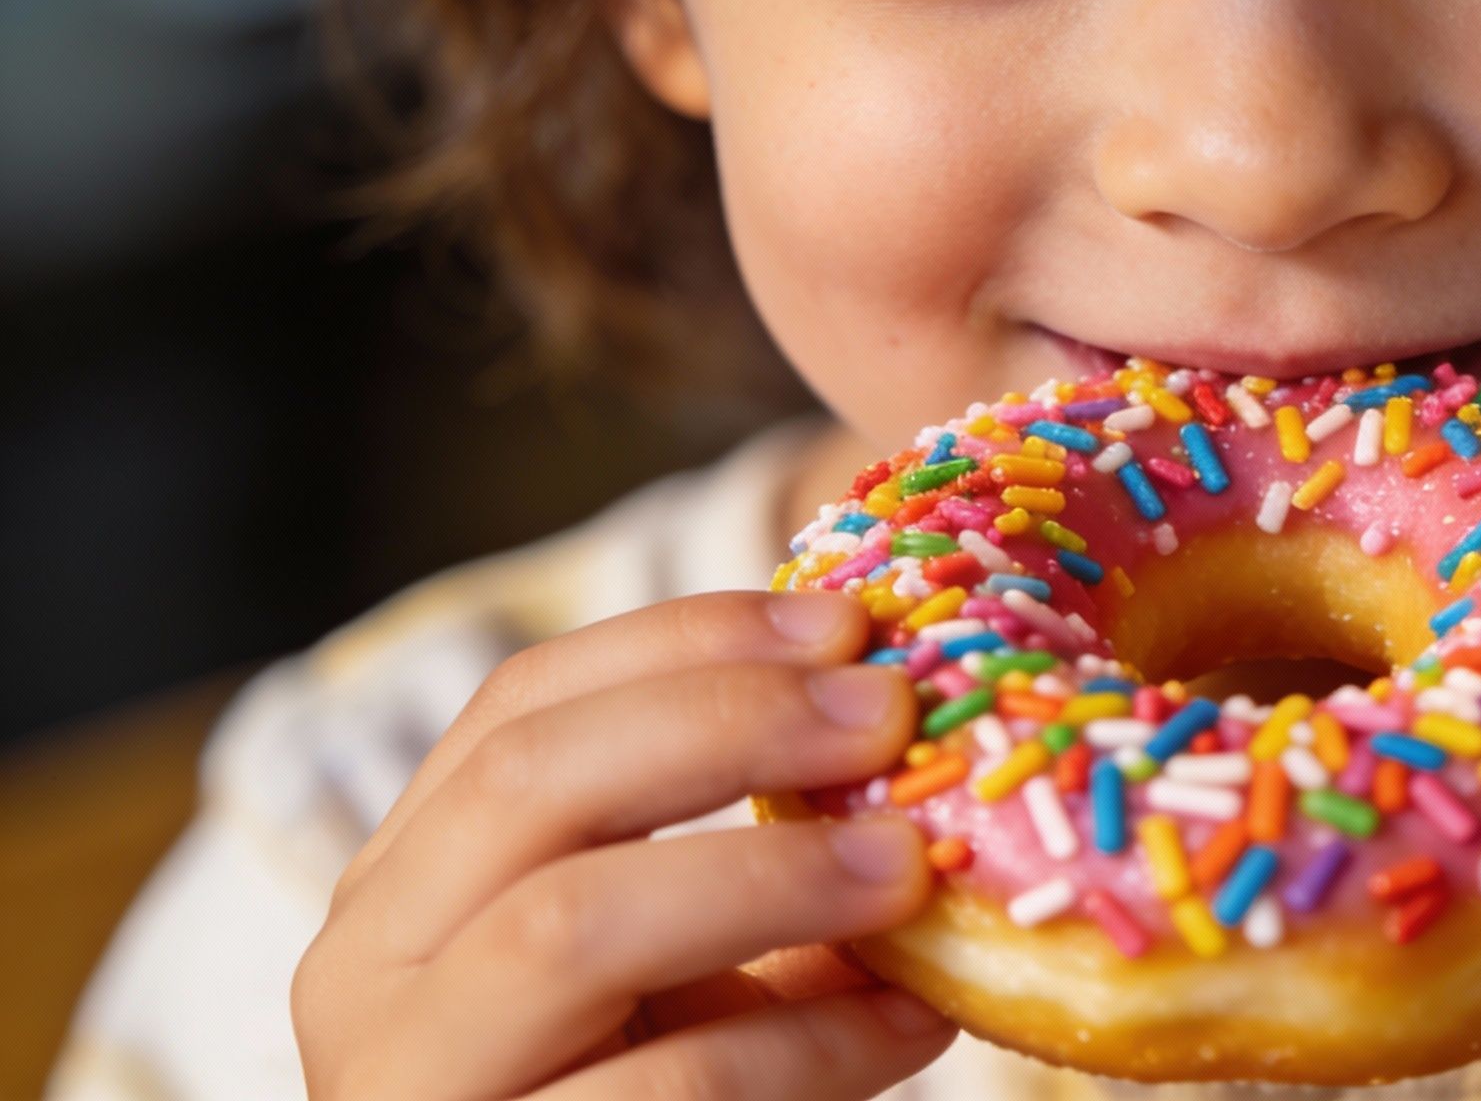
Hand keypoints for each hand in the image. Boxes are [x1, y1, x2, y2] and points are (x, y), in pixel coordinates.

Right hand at [293, 590, 954, 1098]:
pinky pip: (658, 1090)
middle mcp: (368, 973)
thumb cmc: (641, 1099)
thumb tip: (920, 742)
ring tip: (910, 868)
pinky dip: (803, 1046)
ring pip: (566, 926)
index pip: (521, 706)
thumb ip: (745, 856)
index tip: (843, 619)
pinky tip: (913, 1023)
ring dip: (763, 875)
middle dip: (726, 723)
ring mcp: (411, 1088)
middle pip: (529, 784)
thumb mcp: (675, 968)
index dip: (687, 641)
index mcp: (409, 880)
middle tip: (888, 714)